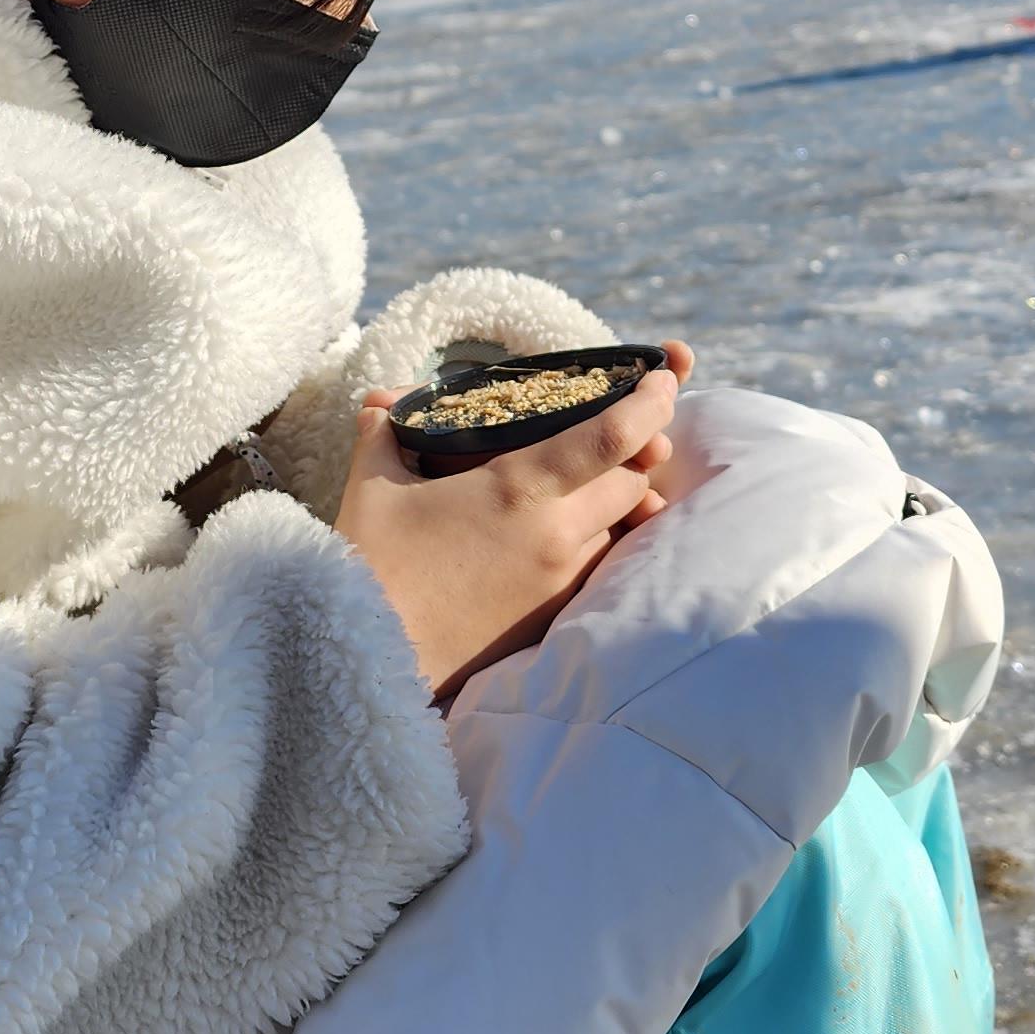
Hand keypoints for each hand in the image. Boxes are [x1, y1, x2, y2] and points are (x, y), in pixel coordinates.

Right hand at [334, 346, 689, 698]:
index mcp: (519, 487)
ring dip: (615, 504)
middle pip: (633, 482)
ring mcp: (560, 580)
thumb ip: (385, 433)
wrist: (370, 654)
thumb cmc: (371, 564)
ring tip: (589, 486)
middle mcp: (555, 533)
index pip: (612, 437)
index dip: (650, 403)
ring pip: (620, 530)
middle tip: (617, 434)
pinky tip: (561, 536)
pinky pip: (595, 569)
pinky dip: (592, 544)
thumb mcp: (373, 487)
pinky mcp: (552, 617)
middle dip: (634, 456)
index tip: (664, 379)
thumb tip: (381, 403)